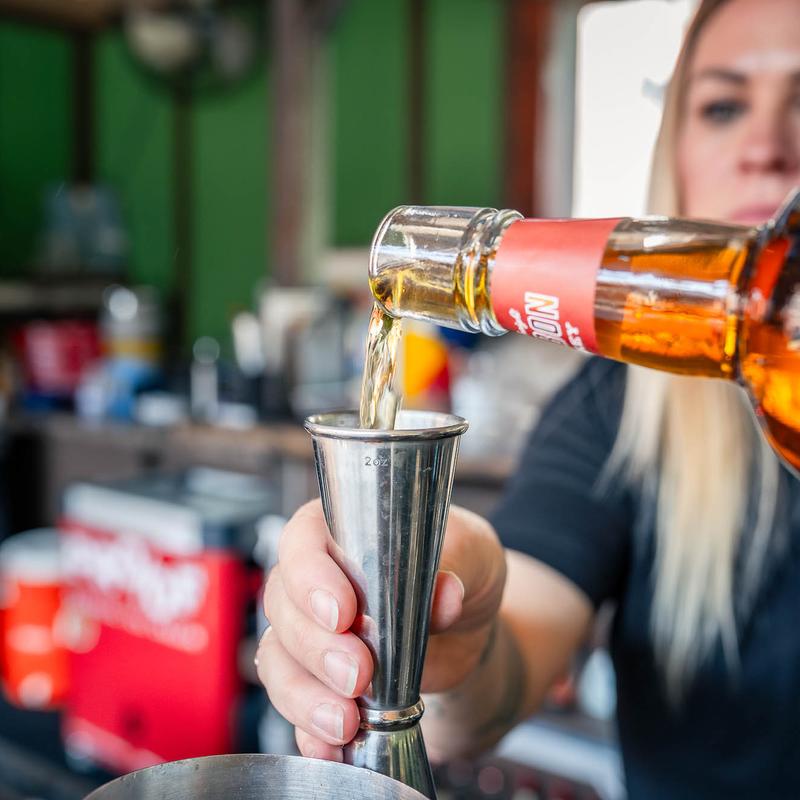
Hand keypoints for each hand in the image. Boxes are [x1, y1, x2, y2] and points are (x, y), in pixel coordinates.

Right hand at [257, 499, 506, 762]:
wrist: (469, 628)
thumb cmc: (461, 567)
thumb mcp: (471, 551)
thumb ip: (456, 562)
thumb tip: (444, 594)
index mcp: (340, 530)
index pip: (302, 543)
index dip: (310, 578)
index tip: (342, 612)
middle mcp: (313, 578)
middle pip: (283, 607)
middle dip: (315, 647)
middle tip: (358, 672)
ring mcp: (309, 631)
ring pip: (278, 659)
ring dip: (305, 694)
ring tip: (346, 721)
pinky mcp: (317, 678)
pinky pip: (296, 703)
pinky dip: (308, 728)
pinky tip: (333, 744)